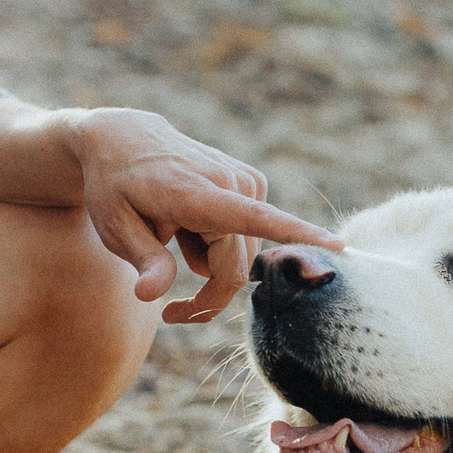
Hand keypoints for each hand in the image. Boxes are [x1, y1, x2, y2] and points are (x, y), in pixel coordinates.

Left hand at [69, 108, 339, 322]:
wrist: (123, 139)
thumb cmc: (113, 187)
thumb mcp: (114, 227)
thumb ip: (142, 261)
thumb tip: (152, 296)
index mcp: (199, 193)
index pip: (255, 219)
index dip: (298, 235)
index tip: (339, 247)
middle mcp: (232, 183)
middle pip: (237, 269)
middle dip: (208, 298)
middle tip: (170, 314)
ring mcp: (246, 181)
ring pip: (243, 257)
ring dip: (209, 265)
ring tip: (170, 237)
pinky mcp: (252, 183)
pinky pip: (246, 237)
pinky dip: (218, 243)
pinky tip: (188, 224)